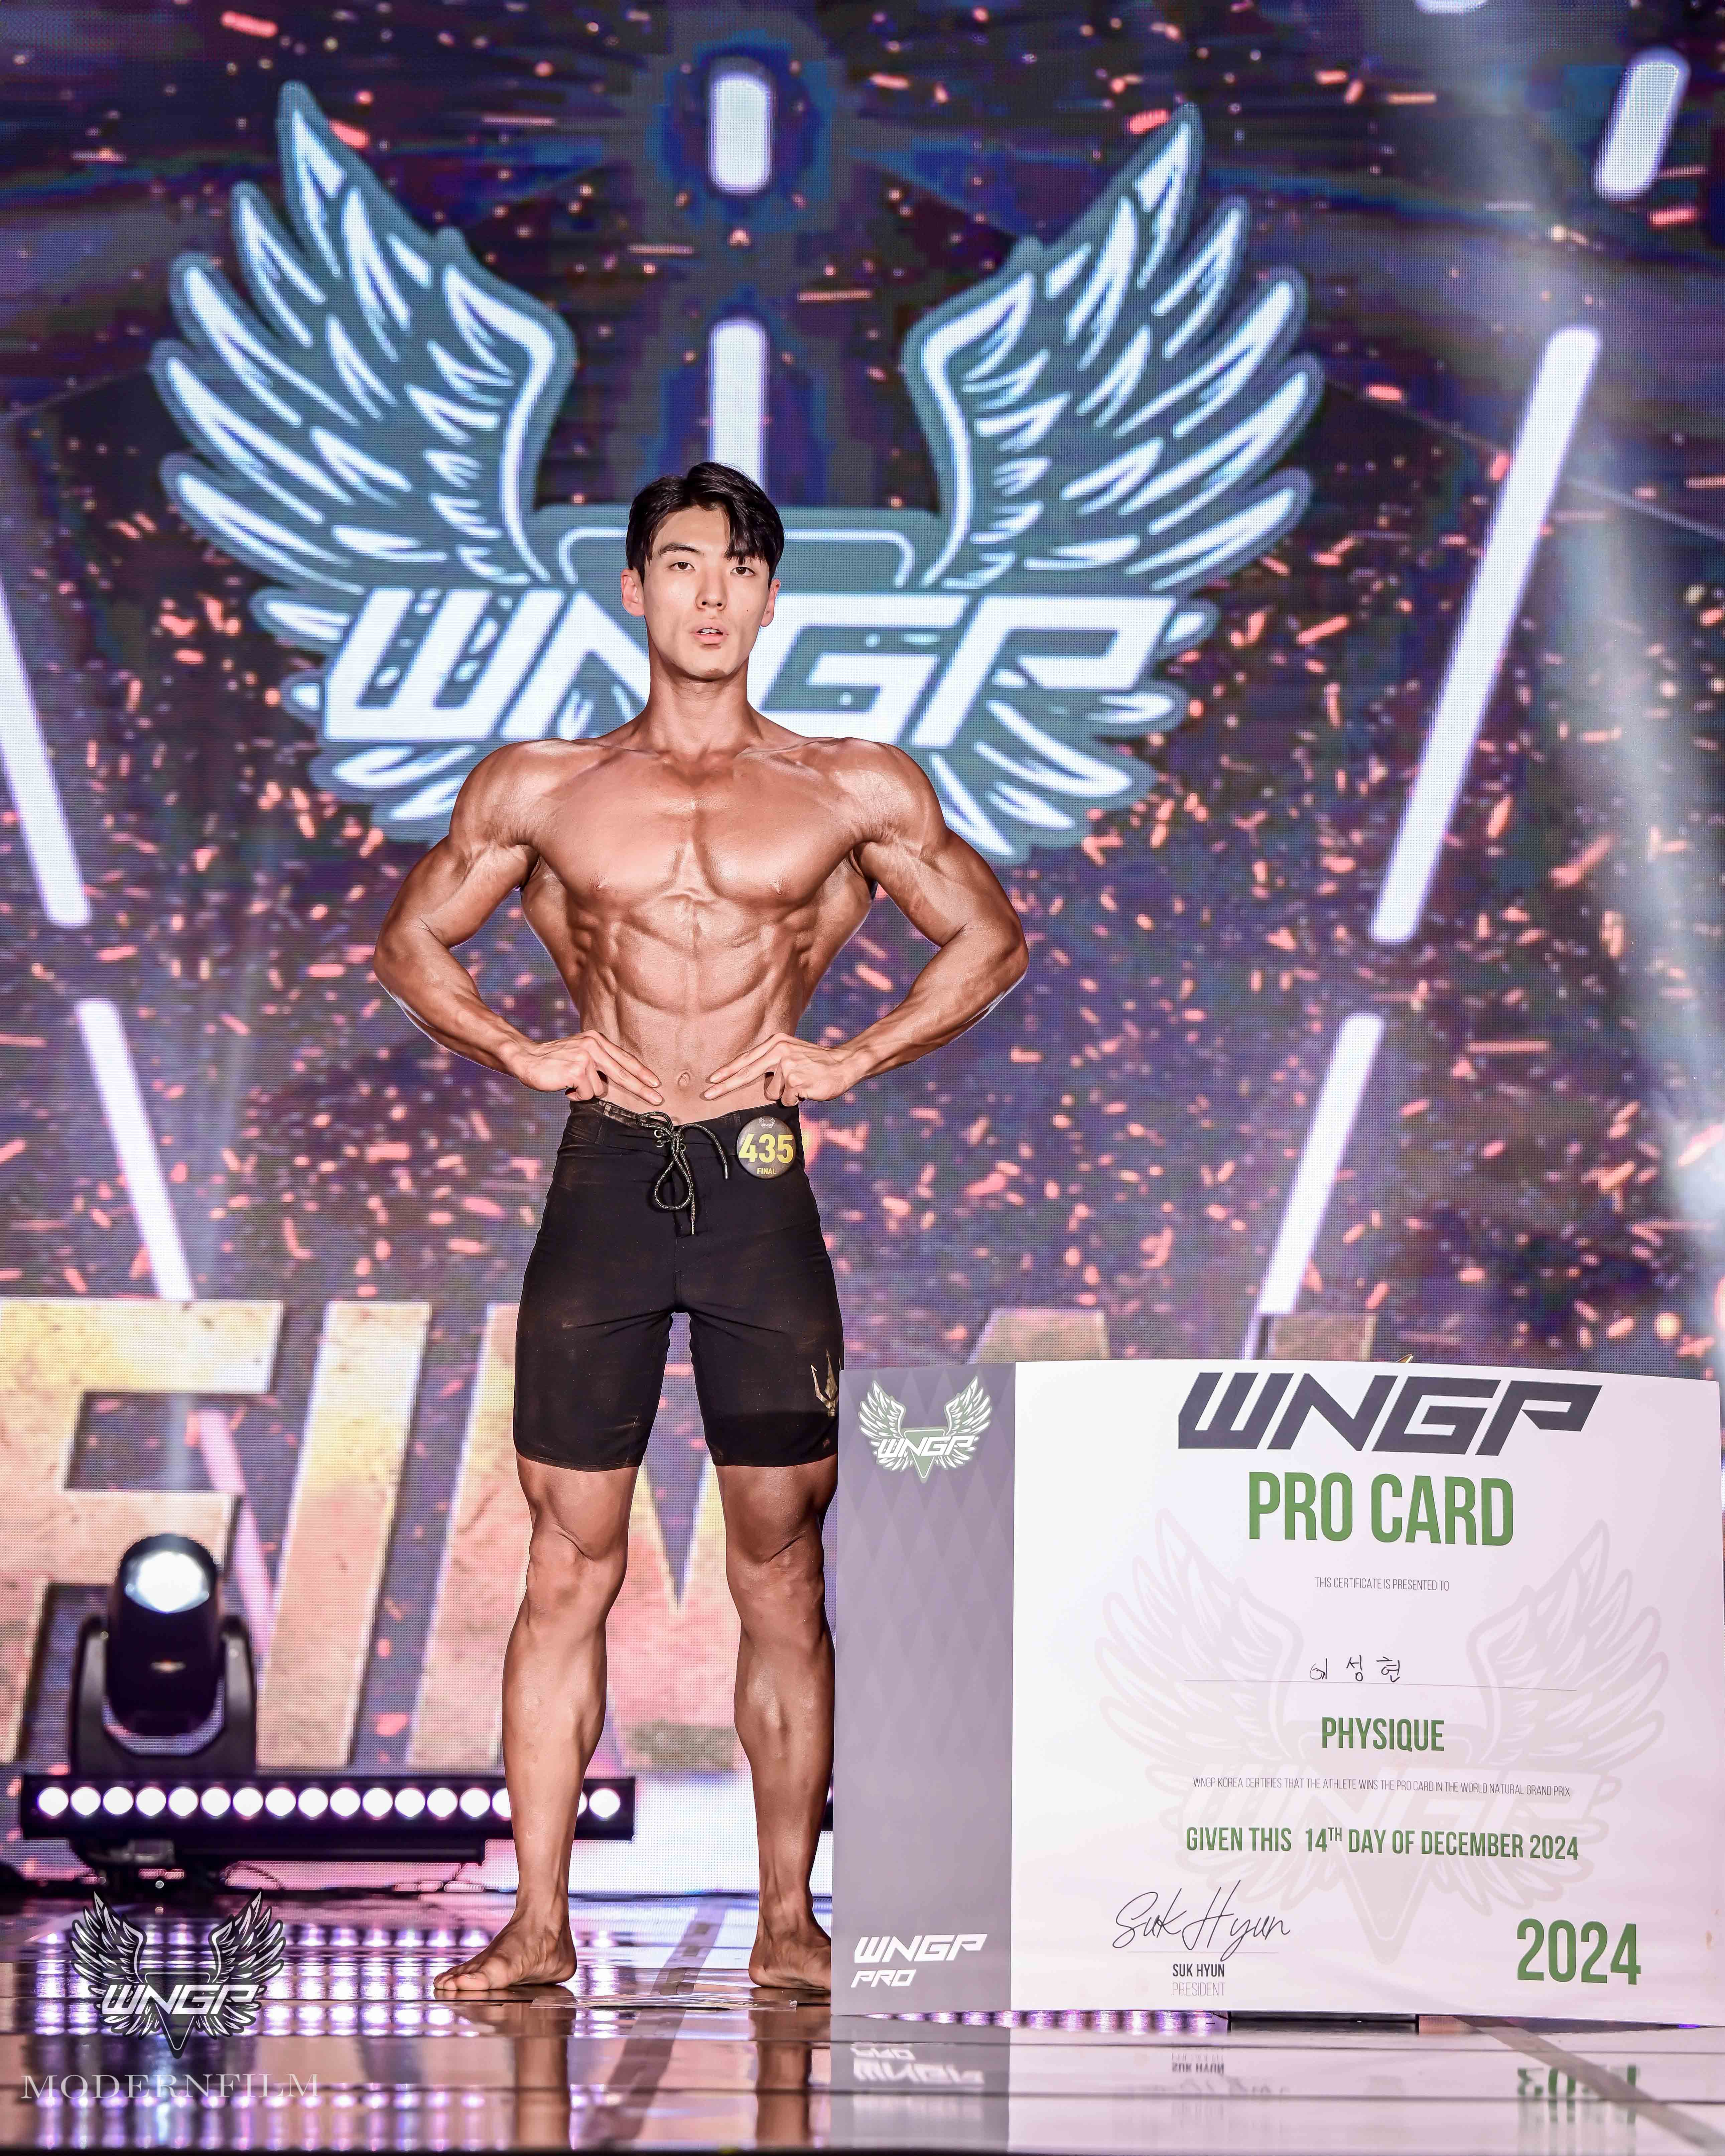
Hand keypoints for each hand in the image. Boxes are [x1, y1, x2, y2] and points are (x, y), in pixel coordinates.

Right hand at [506, 1032, 662, 1106]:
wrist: (525, 1058)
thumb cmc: (553, 1061)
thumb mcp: (579, 1053)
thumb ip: (599, 1061)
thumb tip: (620, 1080)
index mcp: (596, 1039)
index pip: (624, 1058)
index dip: (641, 1072)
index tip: (656, 1083)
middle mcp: (593, 1045)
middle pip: (623, 1073)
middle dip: (641, 1089)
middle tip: (658, 1100)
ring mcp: (585, 1057)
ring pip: (601, 1089)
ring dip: (586, 1092)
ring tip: (571, 1084)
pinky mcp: (577, 1070)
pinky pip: (587, 1094)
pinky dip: (576, 1096)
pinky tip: (565, 1087)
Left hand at [702, 1033, 859, 1106]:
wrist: (844, 1065)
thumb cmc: (816, 1063)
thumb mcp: (791, 1054)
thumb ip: (771, 1062)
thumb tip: (748, 1077)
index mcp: (775, 1043)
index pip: (746, 1060)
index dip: (727, 1071)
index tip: (711, 1080)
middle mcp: (779, 1052)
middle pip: (746, 1074)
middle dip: (725, 1086)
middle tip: (707, 1095)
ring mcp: (787, 1066)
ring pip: (772, 1093)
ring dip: (785, 1094)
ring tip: (801, 1084)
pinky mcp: (796, 1080)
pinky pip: (786, 1099)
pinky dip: (796, 1098)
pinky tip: (808, 1088)